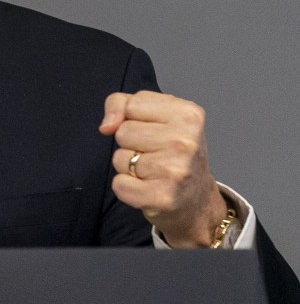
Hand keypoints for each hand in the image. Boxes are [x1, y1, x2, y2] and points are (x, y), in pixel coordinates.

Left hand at [99, 91, 225, 247]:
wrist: (196, 199)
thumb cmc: (172, 153)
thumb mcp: (153, 115)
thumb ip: (121, 104)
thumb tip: (107, 126)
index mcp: (188, 114)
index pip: (131, 105)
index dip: (133, 118)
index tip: (154, 130)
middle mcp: (186, 142)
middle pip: (123, 132)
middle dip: (130, 143)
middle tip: (154, 154)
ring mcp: (175, 171)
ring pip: (119, 158)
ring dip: (128, 166)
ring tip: (152, 170)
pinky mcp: (163, 197)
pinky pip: (119, 185)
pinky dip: (126, 188)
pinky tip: (147, 187)